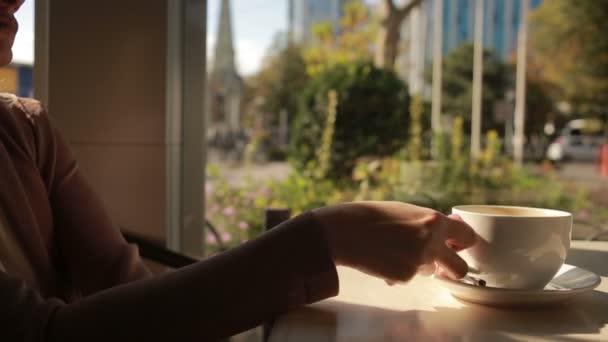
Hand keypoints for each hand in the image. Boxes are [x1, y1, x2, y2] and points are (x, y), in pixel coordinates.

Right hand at [312, 201, 476, 283]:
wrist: (345, 231)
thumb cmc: (372, 216)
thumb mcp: (406, 211)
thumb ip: (430, 221)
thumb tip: (454, 224)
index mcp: (434, 221)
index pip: (468, 236)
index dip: (464, 242)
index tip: (458, 244)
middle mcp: (431, 243)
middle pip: (460, 268)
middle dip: (453, 268)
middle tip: (442, 264)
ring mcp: (418, 262)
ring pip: (429, 271)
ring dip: (418, 265)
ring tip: (393, 250)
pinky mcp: (404, 276)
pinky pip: (408, 277)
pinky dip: (398, 271)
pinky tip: (382, 258)